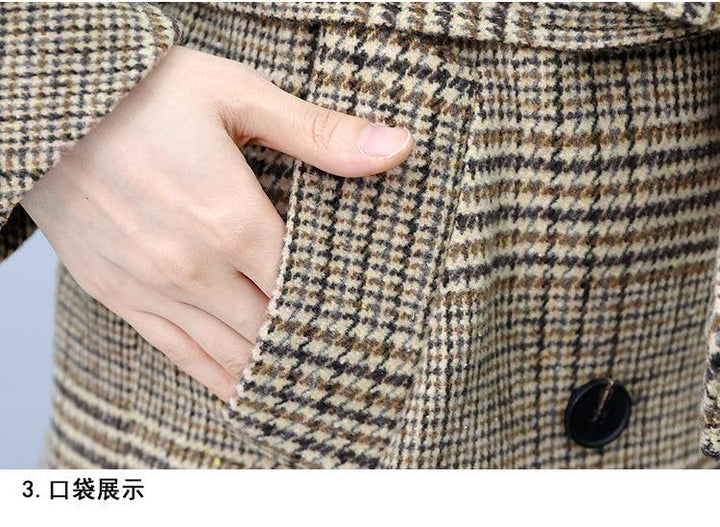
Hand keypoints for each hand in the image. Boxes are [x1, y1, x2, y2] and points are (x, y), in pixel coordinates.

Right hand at [21, 46, 412, 400]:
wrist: (45, 105)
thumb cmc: (142, 91)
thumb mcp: (236, 94)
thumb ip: (319, 133)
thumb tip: (397, 147)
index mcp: (233, 220)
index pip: (305, 290)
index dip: (342, 313)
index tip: (373, 332)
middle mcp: (194, 267)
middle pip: (271, 329)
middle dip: (311, 347)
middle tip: (351, 367)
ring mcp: (152, 287)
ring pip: (228, 351)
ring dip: (269, 371)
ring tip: (310, 392)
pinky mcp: (118, 294)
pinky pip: (177, 353)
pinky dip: (216, 377)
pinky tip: (241, 390)